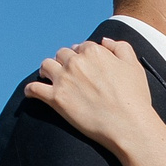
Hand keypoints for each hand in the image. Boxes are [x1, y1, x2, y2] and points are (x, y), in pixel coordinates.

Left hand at [25, 38, 165, 156]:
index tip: (84, 66)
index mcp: (93, 51)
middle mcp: (75, 62)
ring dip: (47, 71)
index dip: (82, 56)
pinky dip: (31, 90)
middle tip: (67, 73)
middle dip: (64, 62)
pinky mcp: (55, 99)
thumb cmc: (134, 97)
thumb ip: (120, 47)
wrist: (128, 125)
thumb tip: (104, 41)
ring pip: (45, 66)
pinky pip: (34, 89)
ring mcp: (63, 80)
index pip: (81, 47)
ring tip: (48, 78)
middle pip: (61, 55)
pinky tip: (32, 92)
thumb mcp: (134, 65)